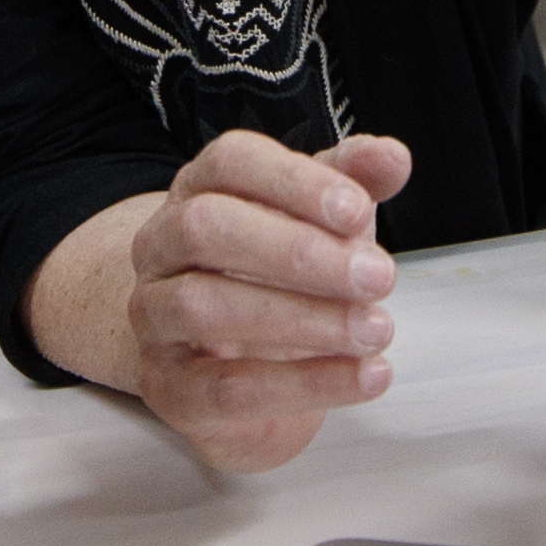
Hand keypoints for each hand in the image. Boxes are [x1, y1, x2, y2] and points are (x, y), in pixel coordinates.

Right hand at [29, 131, 414, 473]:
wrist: (229, 364)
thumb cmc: (277, 277)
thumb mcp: (322, 222)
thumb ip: (354, 184)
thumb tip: (391, 157)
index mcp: (199, 189)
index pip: (230, 162)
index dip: (295, 182)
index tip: (359, 211)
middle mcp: (162, 246)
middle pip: (205, 227)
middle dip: (298, 252)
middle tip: (377, 277)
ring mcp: (154, 317)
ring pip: (204, 306)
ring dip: (302, 318)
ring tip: (374, 329)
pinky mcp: (170, 387)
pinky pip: (227, 387)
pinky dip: (304, 384)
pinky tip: (363, 375)